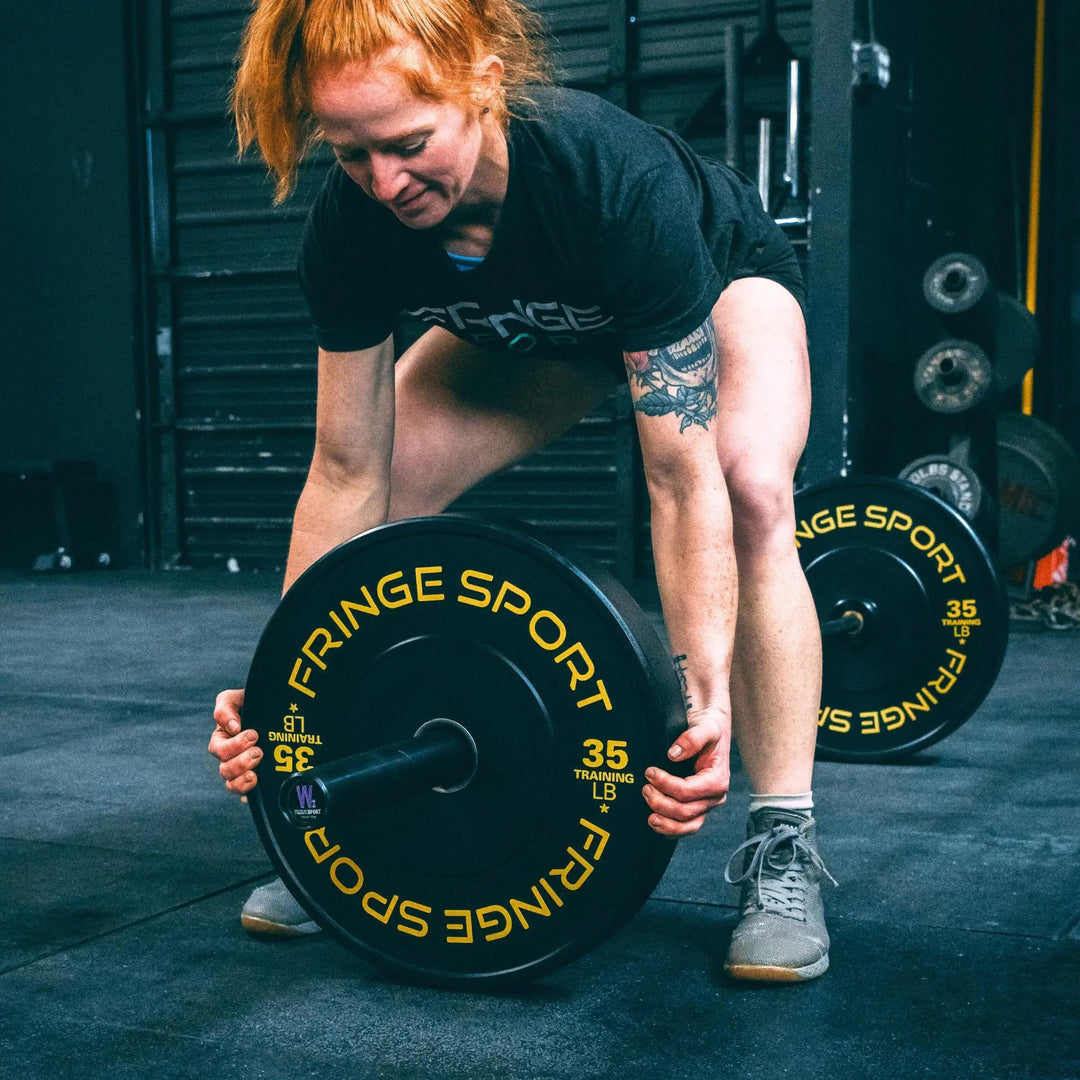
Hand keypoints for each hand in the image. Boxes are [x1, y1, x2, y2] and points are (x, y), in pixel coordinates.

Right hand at [208, 688, 261, 796]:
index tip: (253, 734)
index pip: (218, 749)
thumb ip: (227, 707)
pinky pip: (247, 795)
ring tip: (256, 773)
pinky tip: (260, 788)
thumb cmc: (255, 704)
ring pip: (232, 785)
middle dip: (241, 763)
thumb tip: (232, 726)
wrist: (277, 712)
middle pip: (225, 770)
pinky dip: (250, 794)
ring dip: (243, 780)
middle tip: (259, 752)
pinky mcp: (256, 780)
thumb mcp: (238, 698)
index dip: (234, 745)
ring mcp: (242, 770)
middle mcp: (230, 757)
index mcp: (223, 739)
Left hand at [642, 710, 729, 836]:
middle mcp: (714, 797)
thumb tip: (673, 754)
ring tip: (649, 817)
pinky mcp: (697, 807)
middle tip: (644, 788)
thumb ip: (692, 739)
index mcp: (717, 780)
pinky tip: (656, 823)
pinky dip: (671, 829)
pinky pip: (686, 826)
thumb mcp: (705, 727)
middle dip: (661, 803)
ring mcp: (706, 804)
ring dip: (666, 824)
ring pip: (688, 826)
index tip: (650, 773)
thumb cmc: (710, 728)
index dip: (666, 785)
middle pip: (685, 812)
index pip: (688, 791)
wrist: (713, 728)